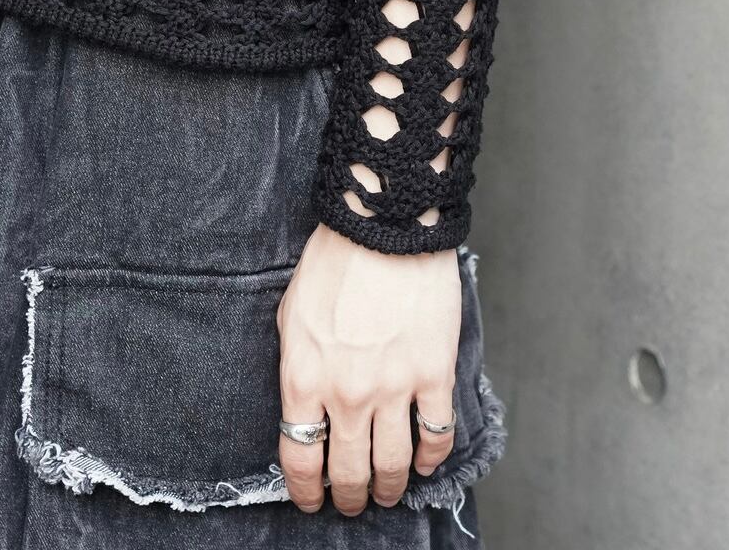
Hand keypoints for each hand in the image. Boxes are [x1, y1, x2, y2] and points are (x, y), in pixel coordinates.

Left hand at [275, 221, 460, 515]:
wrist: (385, 227)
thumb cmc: (335, 261)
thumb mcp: (292, 314)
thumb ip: (297, 366)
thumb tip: (303, 407)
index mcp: (304, 378)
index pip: (300, 459)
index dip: (304, 491)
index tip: (310, 500)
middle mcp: (347, 394)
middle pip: (348, 471)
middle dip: (348, 496)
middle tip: (351, 502)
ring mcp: (394, 388)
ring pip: (393, 465)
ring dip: (389, 487)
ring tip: (387, 491)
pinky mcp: (434, 374)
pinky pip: (436, 435)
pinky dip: (433, 457)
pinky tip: (426, 461)